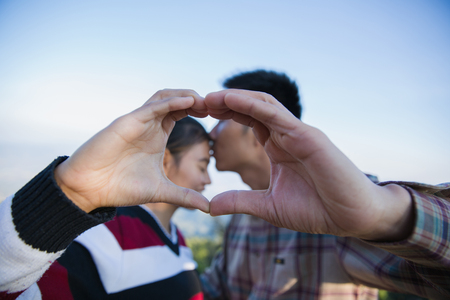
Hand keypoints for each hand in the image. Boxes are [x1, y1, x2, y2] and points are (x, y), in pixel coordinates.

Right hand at [54, 89, 209, 212]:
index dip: (199, 110)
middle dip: (197, 100)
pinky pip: (152, 106)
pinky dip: (171, 102)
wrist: (89, 189)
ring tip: (205, 101)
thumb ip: (184, 196)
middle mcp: (149, 124)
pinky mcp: (127, 122)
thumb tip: (208, 208)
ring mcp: (138, 121)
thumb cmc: (120, 187)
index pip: (181, 113)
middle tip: (217, 106)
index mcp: (157, 135)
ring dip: (186, 95)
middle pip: (176, 100)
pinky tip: (189, 102)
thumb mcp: (161, 191)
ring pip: (164, 96)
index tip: (219, 116)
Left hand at [205, 89, 413, 240]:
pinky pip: (275, 114)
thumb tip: (209, 206)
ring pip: (262, 104)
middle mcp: (286, 135)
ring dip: (235, 98)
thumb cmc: (316, 209)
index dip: (226, 114)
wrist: (351, 217)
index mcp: (278, 147)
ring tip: (210, 97)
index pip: (248, 121)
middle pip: (252, 108)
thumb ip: (239, 201)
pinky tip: (230, 99)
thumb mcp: (268, 206)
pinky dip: (251, 104)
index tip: (202, 114)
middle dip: (225, 102)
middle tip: (199, 101)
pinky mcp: (307, 135)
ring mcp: (297, 133)